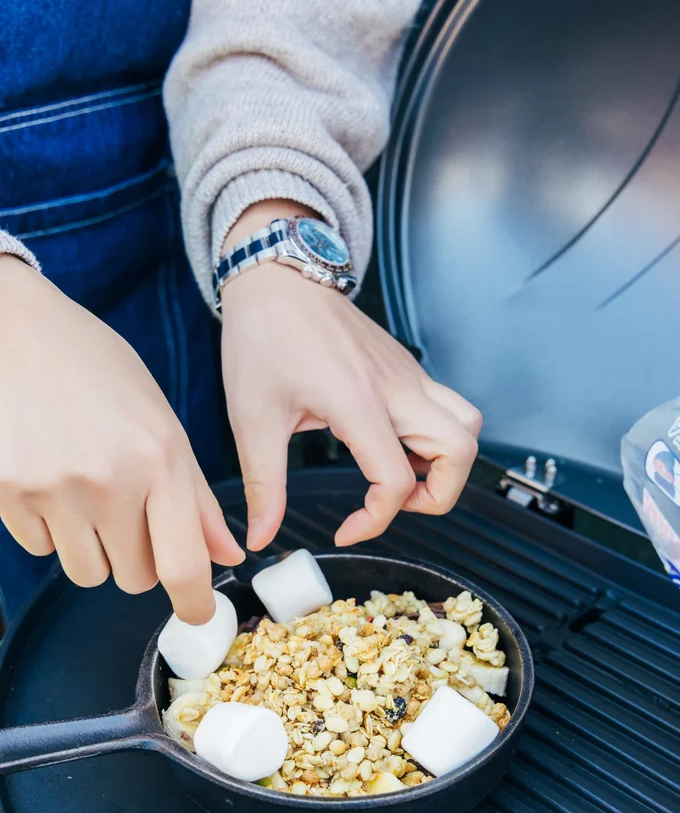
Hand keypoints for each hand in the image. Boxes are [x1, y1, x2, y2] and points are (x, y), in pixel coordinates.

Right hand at [0, 256, 243, 622]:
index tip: (196, 614)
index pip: (183, 564)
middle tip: (128, 512)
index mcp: (160, 459)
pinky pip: (42, 548)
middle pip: (134, 577)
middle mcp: (110, 480)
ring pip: (88, 571)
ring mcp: (54, 489)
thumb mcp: (161, 422)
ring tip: (87, 492)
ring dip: (94, 549)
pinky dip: (51, 528)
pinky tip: (50, 478)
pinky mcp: (8, 492)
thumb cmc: (97, 370)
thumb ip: (196, 497)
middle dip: (139, 559)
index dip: (194, 603)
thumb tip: (228, 555)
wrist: (15, 328)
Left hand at [220, 225, 481, 550]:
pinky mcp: (406, 369)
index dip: (375, 521)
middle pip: (461, 451)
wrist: (276, 277)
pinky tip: (391, 445)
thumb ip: (263, 486)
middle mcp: (395, 388)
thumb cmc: (263, 336)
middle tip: (397, 504)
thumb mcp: (252, 419)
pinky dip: (435, 438)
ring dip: (448, 462)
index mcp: (356, 402)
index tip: (346, 530)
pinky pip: (446, 408)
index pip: (396, 481)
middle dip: (440, 494)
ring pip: (467, 425)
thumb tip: (261, 535)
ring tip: (405, 476)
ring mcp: (407, 375)